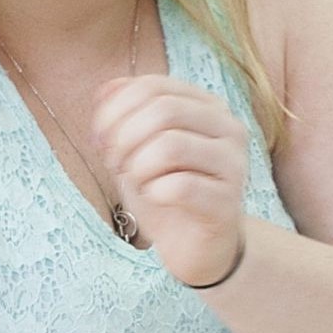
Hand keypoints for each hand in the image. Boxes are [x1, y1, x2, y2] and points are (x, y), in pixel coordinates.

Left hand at [91, 74, 248, 286]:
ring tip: (137, 182)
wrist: (195, 246)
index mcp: (207, 106)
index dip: (116, 109)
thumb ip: (123, 114)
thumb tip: (106, 89)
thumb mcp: (136, 148)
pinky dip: (153, 192)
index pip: (155, 87)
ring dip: (138, 167)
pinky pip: (180, 186)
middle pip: (164, 110)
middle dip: (125, 137)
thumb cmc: (166, 191)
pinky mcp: (227, 201)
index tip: (99, 138)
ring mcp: (233, 164)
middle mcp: (228, 128)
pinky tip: (154, 198)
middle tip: (114, 164)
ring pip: (171, 146)